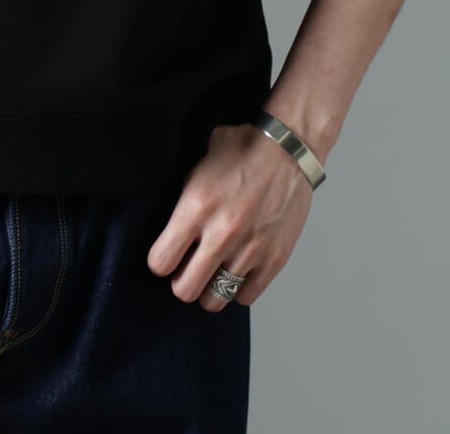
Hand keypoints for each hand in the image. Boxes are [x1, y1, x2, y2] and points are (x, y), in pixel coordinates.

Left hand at [146, 122, 313, 309]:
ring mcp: (250, 250)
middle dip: (181, 281)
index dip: (160, 260)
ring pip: (216, 299)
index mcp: (196, 207)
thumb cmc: (242, 150)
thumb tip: (169, 225)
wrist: (288, 149)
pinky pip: (246, 296)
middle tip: (187, 268)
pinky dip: (238, 287)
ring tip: (212, 271)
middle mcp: (221, 233)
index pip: (161, 261)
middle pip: (185, 290)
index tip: (166, 254)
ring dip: (210, 288)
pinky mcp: (275, 259)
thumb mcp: (198, 164)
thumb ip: (183, 199)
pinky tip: (236, 268)